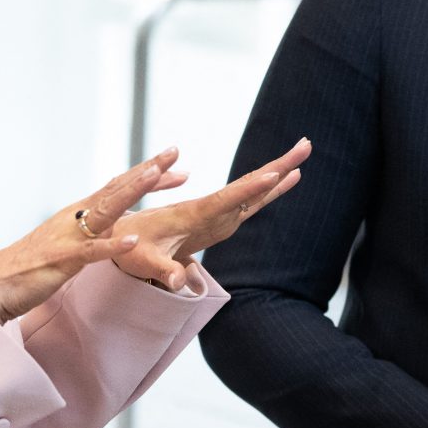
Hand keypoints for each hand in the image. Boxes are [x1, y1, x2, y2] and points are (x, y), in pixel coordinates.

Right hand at [0, 156, 172, 323]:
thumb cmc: (32, 266)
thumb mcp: (70, 244)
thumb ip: (92, 232)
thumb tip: (119, 227)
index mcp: (78, 213)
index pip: (117, 188)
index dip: (146, 176)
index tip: (175, 166)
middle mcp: (74, 217)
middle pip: (116, 188)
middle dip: (147, 171)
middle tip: (175, 152)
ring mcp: (69, 237)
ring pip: (106, 210)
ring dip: (132, 192)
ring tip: (156, 176)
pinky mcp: (62, 261)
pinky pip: (91, 252)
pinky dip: (112, 245)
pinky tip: (132, 240)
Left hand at [109, 139, 309, 287]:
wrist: (121, 235)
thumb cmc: (129, 247)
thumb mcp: (143, 261)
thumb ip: (163, 270)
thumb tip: (179, 283)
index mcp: (193, 213)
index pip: (226, 199)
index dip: (250, 189)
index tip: (274, 173)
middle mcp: (209, 208)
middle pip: (248, 184)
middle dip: (277, 165)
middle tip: (306, 144)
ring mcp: (216, 213)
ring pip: (252, 189)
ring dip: (278, 171)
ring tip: (304, 153)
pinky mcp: (219, 219)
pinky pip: (248, 200)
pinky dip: (268, 189)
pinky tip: (284, 179)